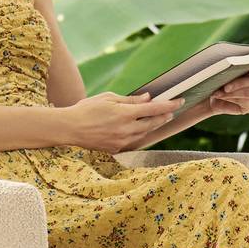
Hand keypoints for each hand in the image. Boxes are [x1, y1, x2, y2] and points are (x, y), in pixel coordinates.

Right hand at [61, 91, 191, 151]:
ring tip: (158, 118)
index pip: (154, 109)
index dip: (169, 104)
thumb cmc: (86, 109)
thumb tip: (148, 98)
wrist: (69, 129)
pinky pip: (133, 141)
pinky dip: (139, 133)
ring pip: (145, 134)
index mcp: (125, 114)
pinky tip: (139, 128)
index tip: (180, 100)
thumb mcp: (108, 98)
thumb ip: (130, 100)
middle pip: (153, 124)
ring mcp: (122, 141)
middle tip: (171, 110)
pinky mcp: (116, 149)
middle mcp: (126, 129)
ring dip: (153, 126)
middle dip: (164, 116)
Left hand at [201, 59, 248, 119]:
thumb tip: (229, 64)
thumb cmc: (223, 75)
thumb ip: (233, 63)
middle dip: (240, 82)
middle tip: (226, 86)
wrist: (217, 92)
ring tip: (219, 92)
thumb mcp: (227, 67)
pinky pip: (247, 103)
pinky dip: (232, 99)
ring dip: (233, 92)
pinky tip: (222, 97)